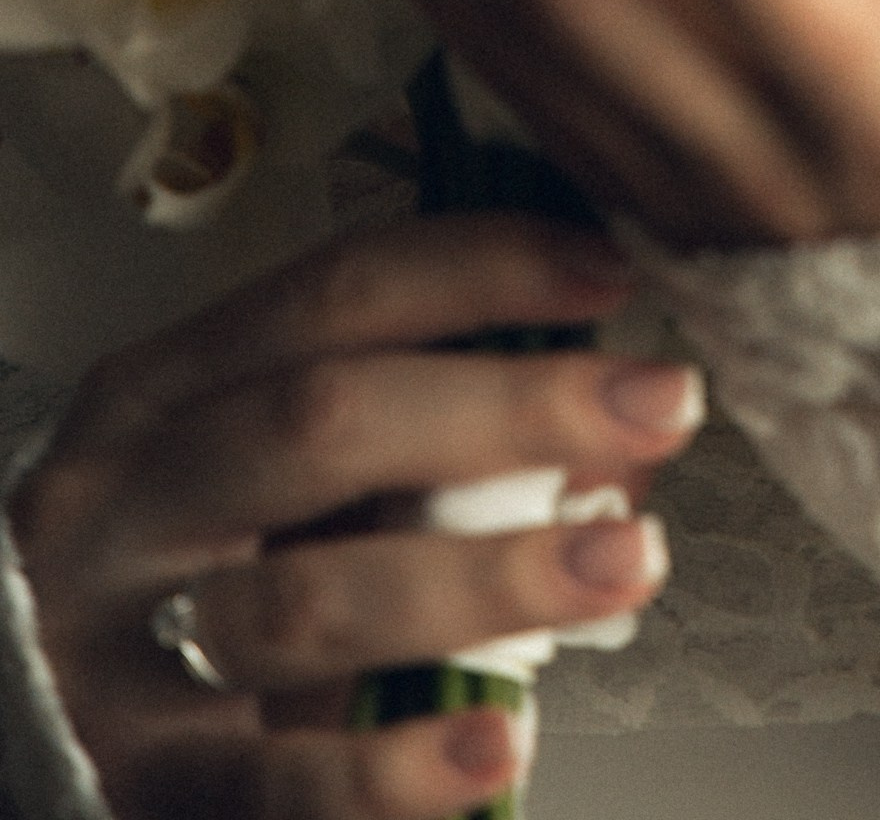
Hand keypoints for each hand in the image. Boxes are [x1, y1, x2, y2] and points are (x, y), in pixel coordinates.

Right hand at [10, 211, 701, 818]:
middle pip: (324, 421)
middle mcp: (127, 502)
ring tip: (624, 558)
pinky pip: (276, 782)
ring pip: (309, 597)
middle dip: (509, 404)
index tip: (613, 272)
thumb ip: (398, 434)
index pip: (334, 292)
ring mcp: (117, 649)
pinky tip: (493, 743)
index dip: (482, 269)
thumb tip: (606, 410)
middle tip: (657, 403)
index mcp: (165, 391)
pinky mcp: (137, 786)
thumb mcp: (251, 478)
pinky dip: (396, 765)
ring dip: (487, 575)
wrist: (24, 723)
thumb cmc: (177, 581)